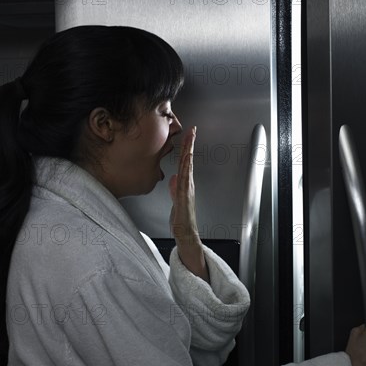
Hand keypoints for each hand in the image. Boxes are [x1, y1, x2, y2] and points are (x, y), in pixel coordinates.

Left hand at [168, 126, 208, 282]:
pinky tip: (185, 161)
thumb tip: (173, 178)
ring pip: (188, 167)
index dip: (186, 148)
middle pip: (188, 161)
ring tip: (190, 139)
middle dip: (190, 145)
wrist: (185, 235)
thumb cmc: (181, 220)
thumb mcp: (175, 201)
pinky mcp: (184, 197)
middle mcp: (188, 185)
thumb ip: (174, 189)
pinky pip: (185, 180)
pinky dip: (186, 169)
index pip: (185, 163)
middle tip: (192, 130)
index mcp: (185, 185)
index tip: (188, 135)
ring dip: (189, 153)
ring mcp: (187, 190)